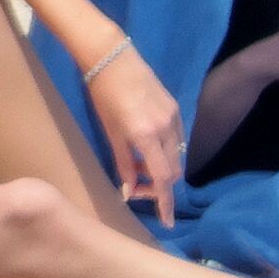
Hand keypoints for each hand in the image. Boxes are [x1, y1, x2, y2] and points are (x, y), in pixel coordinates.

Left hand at [85, 42, 184, 227]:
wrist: (112, 56)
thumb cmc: (102, 94)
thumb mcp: (110, 132)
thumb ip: (123, 163)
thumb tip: (130, 192)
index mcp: (145, 135)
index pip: (162, 179)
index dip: (164, 202)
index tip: (166, 221)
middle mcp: (165, 128)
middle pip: (172, 170)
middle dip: (159, 186)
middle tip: (138, 188)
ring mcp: (173, 116)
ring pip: (176, 155)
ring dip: (163, 169)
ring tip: (141, 168)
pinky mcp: (175, 107)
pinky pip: (177, 139)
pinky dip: (166, 151)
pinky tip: (149, 150)